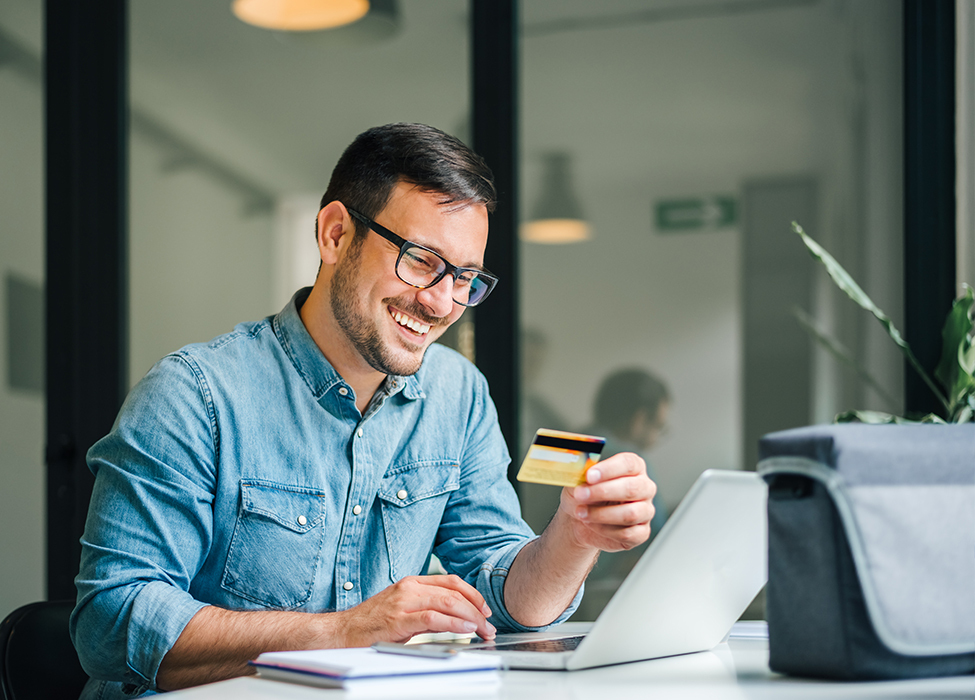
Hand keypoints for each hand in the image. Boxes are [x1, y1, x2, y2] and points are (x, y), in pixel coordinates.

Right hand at [334, 575, 495, 646]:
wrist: (342, 632)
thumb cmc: (371, 623)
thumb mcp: (403, 609)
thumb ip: (428, 609)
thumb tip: (455, 617)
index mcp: (411, 582)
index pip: (450, 581)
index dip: (473, 594)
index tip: (485, 609)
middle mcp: (409, 587)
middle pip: (454, 592)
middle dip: (477, 608)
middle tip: (488, 625)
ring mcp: (403, 602)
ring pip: (448, 602)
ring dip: (471, 617)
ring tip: (482, 629)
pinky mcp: (399, 620)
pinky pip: (433, 617)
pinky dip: (454, 622)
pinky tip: (465, 628)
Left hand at [559, 452, 655, 552]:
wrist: (580, 518)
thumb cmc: (585, 495)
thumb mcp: (579, 480)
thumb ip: (582, 473)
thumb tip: (581, 469)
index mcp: (634, 468)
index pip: (629, 463)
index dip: (609, 469)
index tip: (589, 475)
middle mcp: (644, 487)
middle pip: (632, 488)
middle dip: (603, 492)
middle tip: (580, 494)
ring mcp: (646, 511)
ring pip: (631, 513)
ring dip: (601, 514)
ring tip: (581, 512)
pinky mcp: (641, 532)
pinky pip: (627, 533)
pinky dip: (605, 530)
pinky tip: (591, 524)